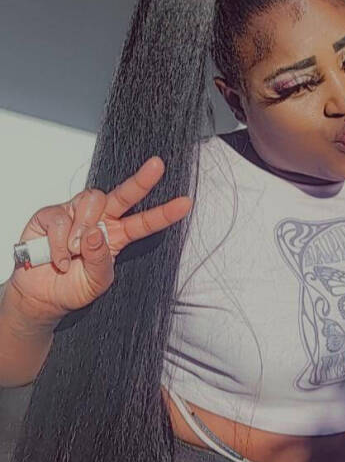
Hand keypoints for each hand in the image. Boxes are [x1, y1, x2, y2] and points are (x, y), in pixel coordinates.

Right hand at [6, 157, 192, 327]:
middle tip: (157, 167)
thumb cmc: (73, 288)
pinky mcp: (51, 215)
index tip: (185, 203)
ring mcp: (75, 214)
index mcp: (116, 236)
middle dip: (141, 180)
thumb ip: (101, 261)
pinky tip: (58, 258)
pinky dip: (59, 243)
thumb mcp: (97, 282)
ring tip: (75, 251)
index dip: (164, 213)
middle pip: (123, 195)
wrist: (41, 295)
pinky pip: (60, 219)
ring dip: (83, 230)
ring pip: (90, 201)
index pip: (144, 222)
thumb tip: (95, 234)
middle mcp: (99, 220)